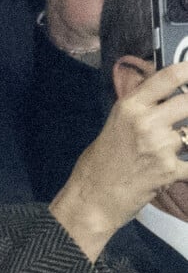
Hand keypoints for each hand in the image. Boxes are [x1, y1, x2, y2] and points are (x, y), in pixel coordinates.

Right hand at [50, 61, 187, 261]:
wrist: (93, 195)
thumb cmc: (101, 160)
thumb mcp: (116, 123)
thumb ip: (141, 107)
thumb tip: (166, 93)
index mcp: (130, 106)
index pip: (169, 77)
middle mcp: (145, 121)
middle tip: (183, 119)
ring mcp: (159, 146)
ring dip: (185, 142)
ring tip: (168, 150)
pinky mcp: (169, 170)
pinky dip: (186, 167)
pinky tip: (176, 169)